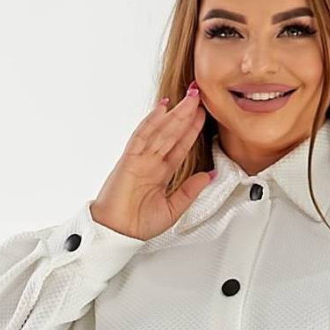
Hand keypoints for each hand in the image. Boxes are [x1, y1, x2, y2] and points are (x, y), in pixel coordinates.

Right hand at [90, 81, 213, 239]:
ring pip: (160, 131)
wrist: (119, 232)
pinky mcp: (129, 160)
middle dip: (186, 115)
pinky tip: (162, 109)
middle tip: (199, 96)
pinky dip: (151, 122)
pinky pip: (141, 136)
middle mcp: (151, 162)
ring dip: (175, 114)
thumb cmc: (138, 224)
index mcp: (161, 173)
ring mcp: (140, 159)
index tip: (204, 115)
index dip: (192, 130)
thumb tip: (210, 175)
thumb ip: (190, 190)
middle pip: (172, 133)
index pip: (180, 146)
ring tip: (189, 99)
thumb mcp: (174, 208)